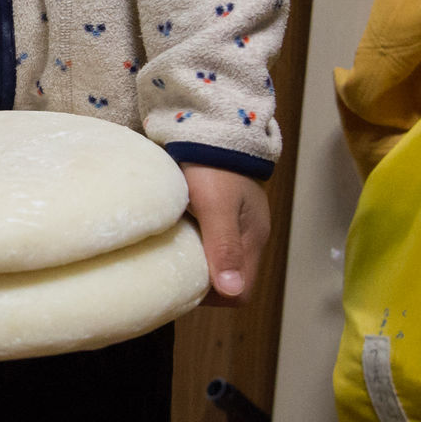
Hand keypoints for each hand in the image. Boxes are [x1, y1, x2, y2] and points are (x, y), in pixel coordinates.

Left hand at [180, 163, 270, 306]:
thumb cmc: (212, 163)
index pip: (241, 293)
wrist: (208, 123)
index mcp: (253, 238)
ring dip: (193, 264)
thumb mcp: (216, 205)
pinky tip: (171, 238)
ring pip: (215, 261)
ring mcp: (233, 223)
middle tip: (169, 277)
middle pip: (227, 280)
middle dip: (200, 284)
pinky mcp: (217, 211)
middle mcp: (247, 235)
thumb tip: (233, 291)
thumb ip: (224, 246)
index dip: (214, 298)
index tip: (185, 288)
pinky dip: (189, 246)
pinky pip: (205, 241)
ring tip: (167, 258)